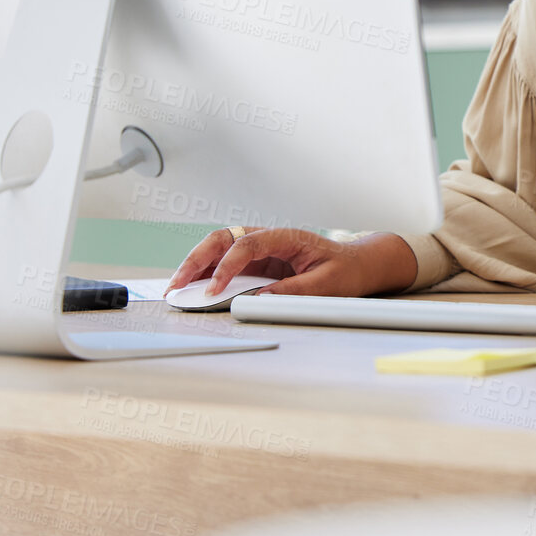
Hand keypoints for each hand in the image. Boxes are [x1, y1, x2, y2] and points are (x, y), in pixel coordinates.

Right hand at [164, 227, 413, 297]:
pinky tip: (193, 286)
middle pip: (223, 238)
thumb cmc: (346, 270)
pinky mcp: (259, 261)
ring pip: (219, 247)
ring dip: (196, 265)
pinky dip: (208, 272)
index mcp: (287, 237)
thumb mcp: (327, 284)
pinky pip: (227, 262)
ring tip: (177, 287)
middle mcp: (270, 238)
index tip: (214, 290)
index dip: (226, 266)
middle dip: (197, 260)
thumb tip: (261, 298)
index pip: (247, 245)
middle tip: (178, 284)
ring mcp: (262, 248)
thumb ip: (296, 290)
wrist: (358, 264)